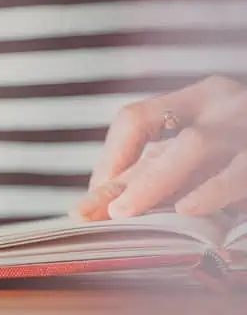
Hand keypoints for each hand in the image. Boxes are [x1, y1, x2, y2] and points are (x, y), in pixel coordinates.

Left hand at [74, 76, 246, 220]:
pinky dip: (215, 191)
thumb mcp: (192, 156)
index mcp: (198, 99)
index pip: (136, 118)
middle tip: (106, 215)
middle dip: (134, 181)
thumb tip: (84, 209)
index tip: (93, 199)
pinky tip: (191, 209)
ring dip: (159, 183)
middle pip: (168, 138)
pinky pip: (241, 171)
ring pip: (198, 147)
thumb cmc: (235, 153)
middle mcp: (226, 104)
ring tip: (131, 213)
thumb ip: (142, 178)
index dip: (110, 158)